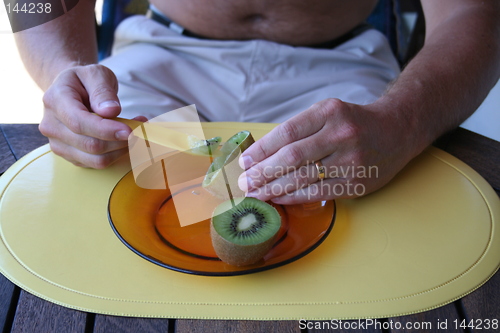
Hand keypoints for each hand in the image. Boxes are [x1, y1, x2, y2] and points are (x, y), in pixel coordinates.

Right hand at [39, 64, 145, 167]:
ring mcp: (58, 144)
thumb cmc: (84, 81)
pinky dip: (117, 154)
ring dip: (122, 150)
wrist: (70, 91)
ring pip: (95, 159)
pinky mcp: (70, 155)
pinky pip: (97, 163)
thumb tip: (111, 111)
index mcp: (55, 101)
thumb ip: (103, 90)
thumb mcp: (95, 74)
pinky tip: (125, 139)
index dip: (107, 130)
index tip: (130, 131)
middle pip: (90, 145)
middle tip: (141, 129)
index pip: (80, 123)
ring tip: (136, 132)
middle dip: (120, 141)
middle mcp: (51, 125)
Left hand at [238, 98, 417, 203]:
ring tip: (256, 193)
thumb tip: (261, 154)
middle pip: (291, 157)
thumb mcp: (328, 113)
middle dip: (263, 172)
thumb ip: (299, 130)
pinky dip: (294, 197)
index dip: (261, 150)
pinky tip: (279, 198)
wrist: (396, 131)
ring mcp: (350, 160)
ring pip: (302, 177)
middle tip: (245, 182)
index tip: (245, 161)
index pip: (287, 133)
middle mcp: (341, 135)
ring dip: (274, 188)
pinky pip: (318, 193)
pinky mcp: (356, 183)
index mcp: (330, 112)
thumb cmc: (353, 122)